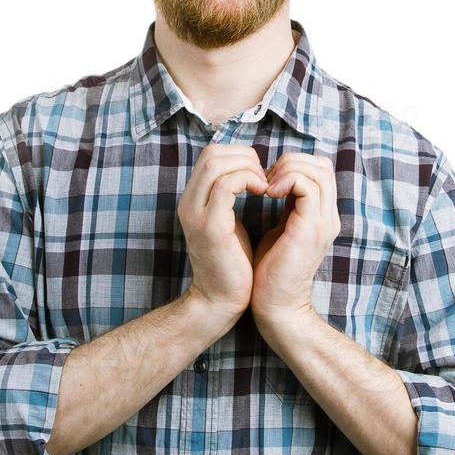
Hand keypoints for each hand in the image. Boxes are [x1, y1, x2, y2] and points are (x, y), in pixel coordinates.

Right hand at [177, 143, 269, 325]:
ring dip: (248, 167)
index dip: (239, 155)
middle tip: (265, 177)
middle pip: (212, 153)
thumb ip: (231, 196)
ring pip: (216, 163)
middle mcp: (189, 202)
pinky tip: (264, 193)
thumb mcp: (229, 221)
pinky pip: (226, 185)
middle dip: (245, 157)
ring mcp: (196, 213)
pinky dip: (248, 181)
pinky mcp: (210, 226)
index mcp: (193, 199)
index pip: (210, 154)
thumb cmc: (232, 263)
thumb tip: (250, 172)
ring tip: (265, 186)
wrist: (220, 301)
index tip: (260, 174)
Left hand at [251, 153, 341, 326]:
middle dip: (290, 162)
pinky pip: (306, 186)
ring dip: (286, 169)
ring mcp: (323, 222)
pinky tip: (267, 194)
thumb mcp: (280, 228)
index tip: (266, 179)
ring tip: (266, 186)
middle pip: (322, 165)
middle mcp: (328, 216)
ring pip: (317, 170)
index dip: (292, 164)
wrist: (276, 307)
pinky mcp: (311, 229)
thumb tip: (273, 179)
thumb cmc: (270, 270)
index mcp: (321, 214)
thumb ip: (286, 205)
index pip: (319, 169)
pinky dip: (285, 181)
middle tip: (265, 179)